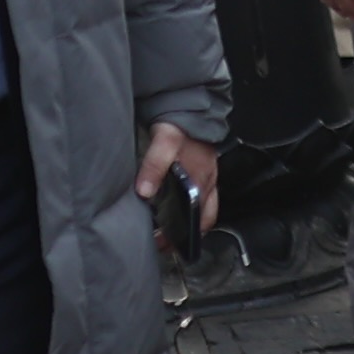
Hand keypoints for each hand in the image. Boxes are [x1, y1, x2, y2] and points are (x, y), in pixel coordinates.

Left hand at [135, 125, 220, 244]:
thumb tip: (145, 192)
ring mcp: (206, 177)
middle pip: (205, 217)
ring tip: (165, 230)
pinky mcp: (200, 171)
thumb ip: (154, 167)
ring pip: (203, 208)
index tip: (170, 245)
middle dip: (189, 233)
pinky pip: (199, 196)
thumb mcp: (164, 144)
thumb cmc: (179, 127)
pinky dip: (188, 207)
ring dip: (189, 221)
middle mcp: (208, 182)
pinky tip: (170, 207)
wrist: (189, 107)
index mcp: (202, 181)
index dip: (190, 235)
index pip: (203, 218)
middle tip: (166, 244)